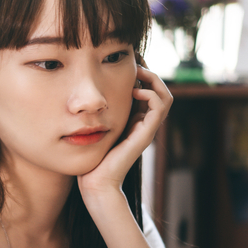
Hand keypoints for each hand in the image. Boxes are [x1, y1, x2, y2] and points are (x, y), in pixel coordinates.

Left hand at [76, 59, 171, 201]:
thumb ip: (94, 115)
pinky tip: (134, 91)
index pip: (148, 91)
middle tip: (134, 63)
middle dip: (149, 73)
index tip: (125, 63)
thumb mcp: (92, 129)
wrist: (96, 184)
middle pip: (160, 90)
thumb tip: (82, 97)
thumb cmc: (91, 159)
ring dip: (153, 80)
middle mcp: (143, 124)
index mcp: (134, 122)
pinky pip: (159, 107)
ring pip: (165, 96)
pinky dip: (150, 94)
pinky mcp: (145, 134)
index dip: (140, 75)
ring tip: (137, 73)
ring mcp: (146, 129)